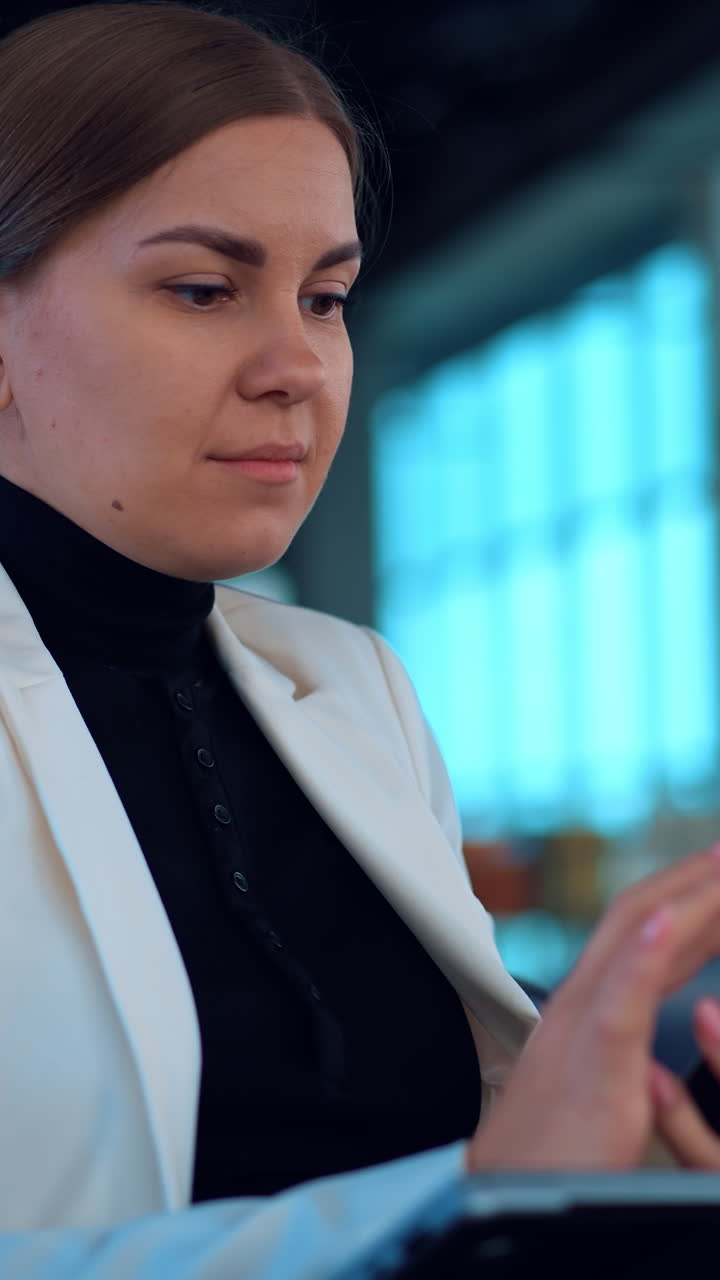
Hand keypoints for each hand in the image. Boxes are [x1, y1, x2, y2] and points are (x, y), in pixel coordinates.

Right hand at [465, 843, 719, 1171]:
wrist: (502, 1194)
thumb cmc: (553, 1156)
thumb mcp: (598, 1090)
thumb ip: (621, 1059)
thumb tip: (643, 1057)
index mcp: (590, 1008)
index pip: (642, 932)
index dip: (685, 894)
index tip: (719, 870)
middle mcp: (583, 1002)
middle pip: (641, 916)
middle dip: (695, 877)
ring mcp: (583, 1026)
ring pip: (636, 940)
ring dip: (687, 895)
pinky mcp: (592, 1064)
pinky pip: (620, 1000)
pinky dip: (645, 953)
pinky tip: (672, 919)